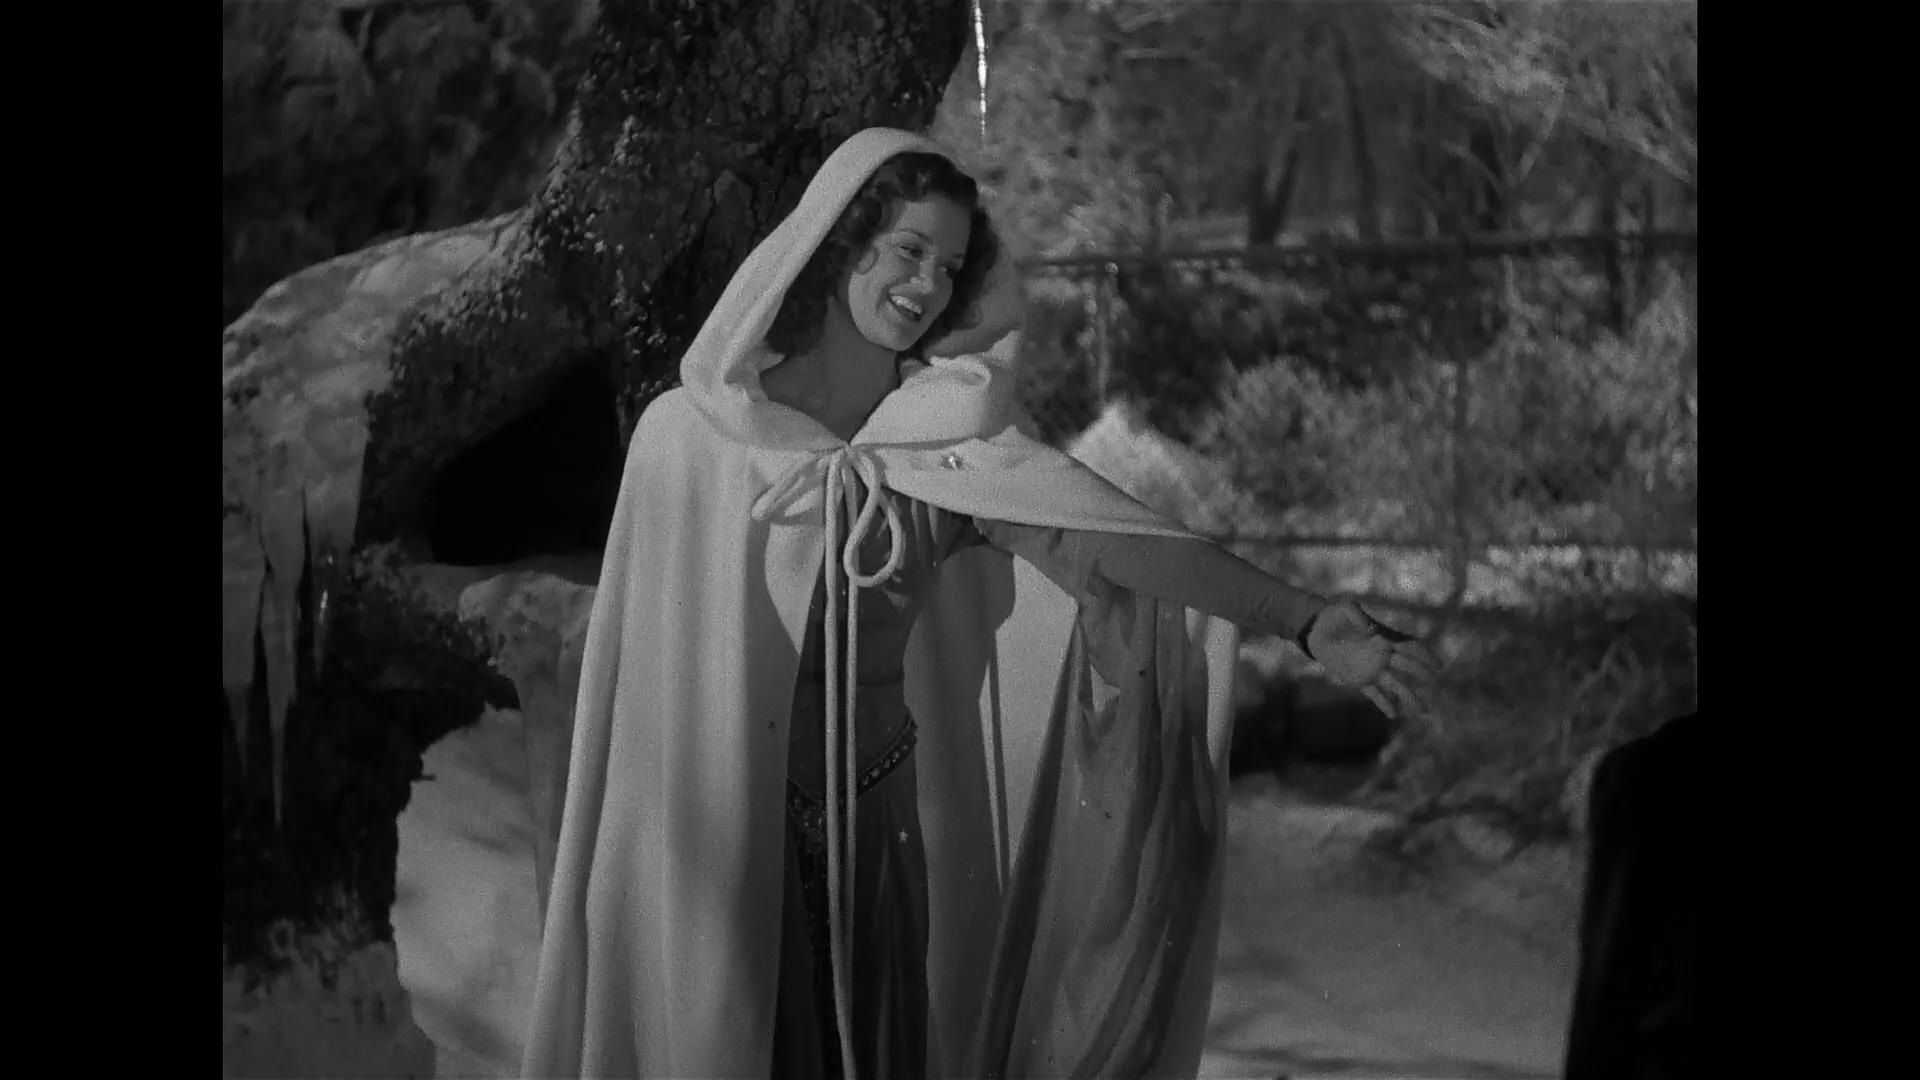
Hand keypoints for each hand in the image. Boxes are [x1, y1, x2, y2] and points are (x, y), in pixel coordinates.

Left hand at [1303, 601, 1441, 721]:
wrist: (1316, 631)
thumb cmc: (1333, 616)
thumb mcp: (1344, 609)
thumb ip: (1357, 616)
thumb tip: (1371, 630)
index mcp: (1384, 637)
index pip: (1410, 646)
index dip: (1425, 655)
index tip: (1439, 665)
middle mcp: (1382, 655)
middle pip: (1407, 667)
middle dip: (1422, 676)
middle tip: (1436, 686)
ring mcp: (1372, 669)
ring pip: (1395, 685)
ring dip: (1409, 696)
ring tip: (1423, 710)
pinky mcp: (1358, 679)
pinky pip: (1374, 694)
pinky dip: (1384, 704)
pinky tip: (1394, 715)